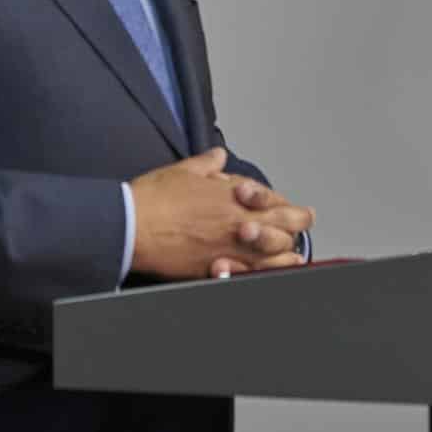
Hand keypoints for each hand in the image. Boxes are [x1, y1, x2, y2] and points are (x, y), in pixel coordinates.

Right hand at [128, 148, 315, 280]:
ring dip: (285, 254)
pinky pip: (248, 275)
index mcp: (233, 196)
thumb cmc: (154, 200)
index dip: (289, 206)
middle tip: (300, 226)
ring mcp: (229, 247)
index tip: (293, 209)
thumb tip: (218, 157)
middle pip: (285, 227)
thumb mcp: (185, 170)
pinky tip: (260, 272)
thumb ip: (209, 165)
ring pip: (274, 255)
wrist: (131, 225)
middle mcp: (237, 221)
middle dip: (298, 226)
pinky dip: (258, 273)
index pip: (276, 201)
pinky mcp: (214, 268)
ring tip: (290, 255)